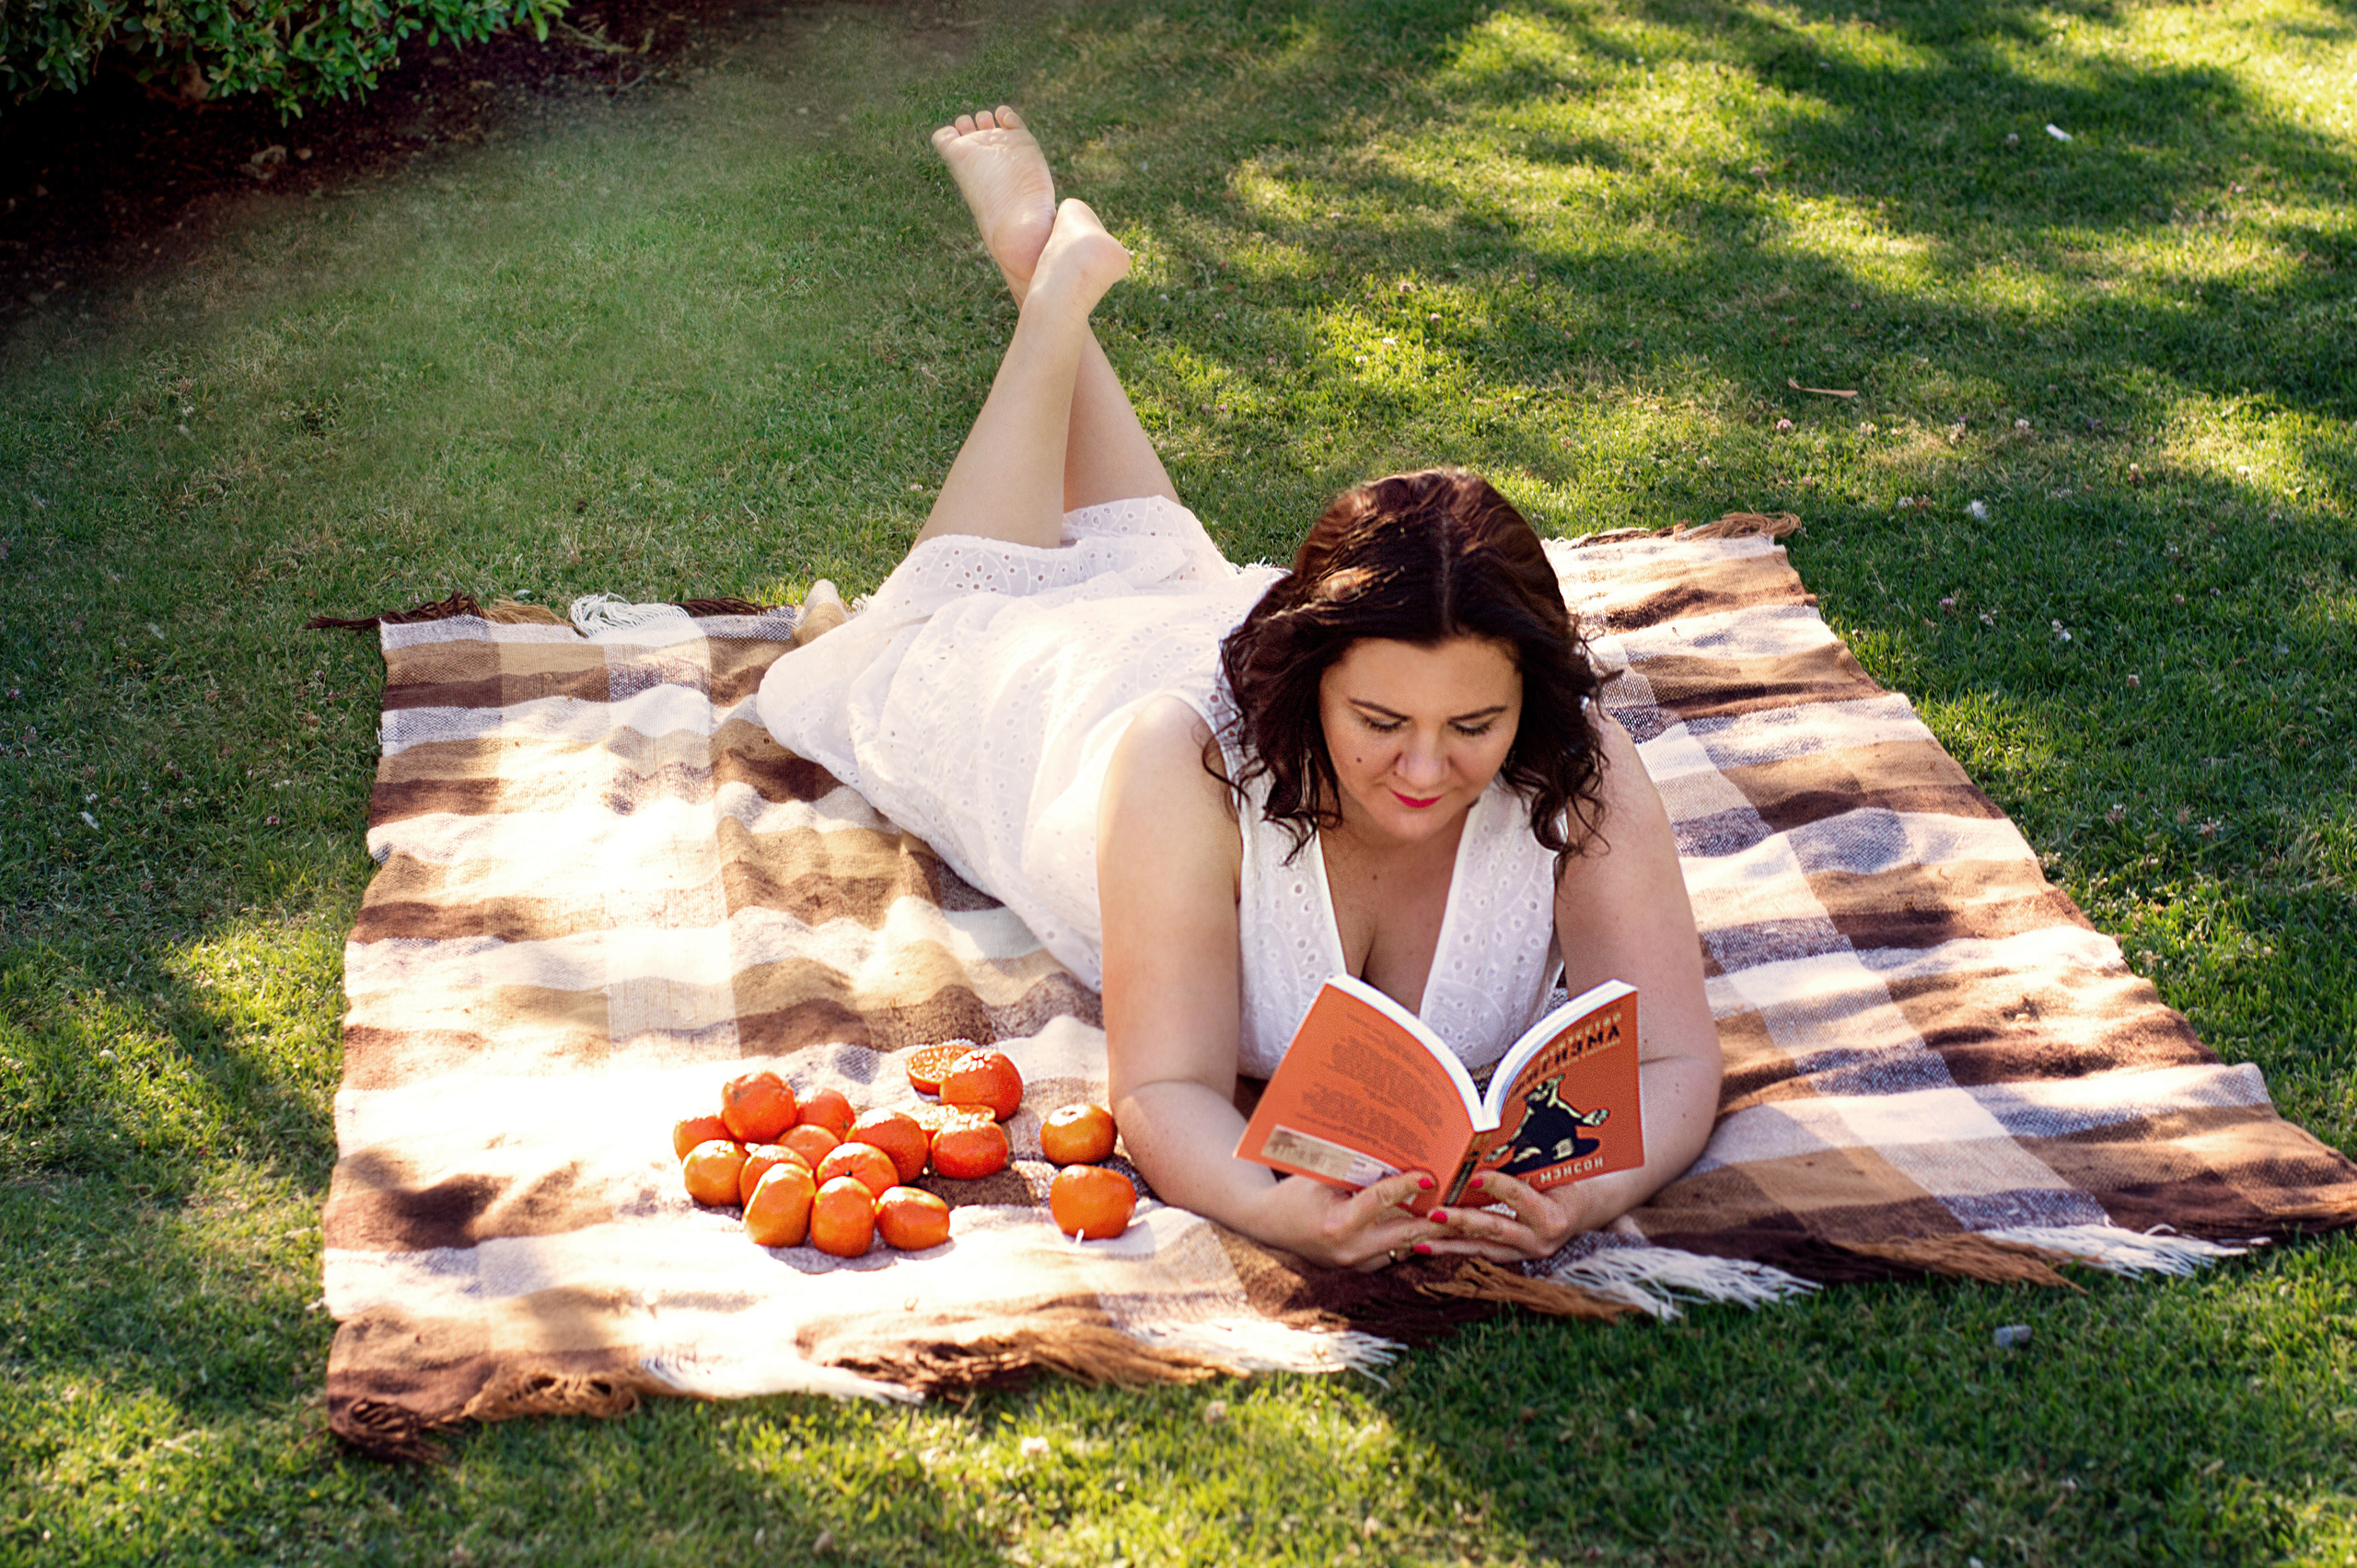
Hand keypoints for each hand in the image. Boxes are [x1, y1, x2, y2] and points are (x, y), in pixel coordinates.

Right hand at [1262, 1170, 1445, 1271]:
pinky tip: (1434, 1222)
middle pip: (1405, 1234)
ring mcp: (1356, 1265)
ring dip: (1430, 1230)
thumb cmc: (1293, 1193)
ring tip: (1458, 1212)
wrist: (1269, 1224)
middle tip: (1463, 1203)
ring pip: (1405, 1246)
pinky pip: (1395, 1252)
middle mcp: (1350, 1251)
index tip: (1431, 1176)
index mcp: (1337, 1225)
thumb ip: (1353, 1169)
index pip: (1380, 1201)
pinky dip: (1413, 1236)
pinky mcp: (1361, 1268)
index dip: (1407, 1186)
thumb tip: (1393, 1151)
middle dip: (1436, 1219)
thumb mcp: (1318, 1176)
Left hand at [1415, 1169, 1601, 1261]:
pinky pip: (1480, 1252)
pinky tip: (1428, 1246)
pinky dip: (1454, 1247)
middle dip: (1462, 1221)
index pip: (1520, 1198)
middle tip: (1435, 1214)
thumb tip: (1488, 1143)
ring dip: (1449, 1243)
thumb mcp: (1553, 1172)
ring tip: (1419, 1239)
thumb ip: (1525, 1167)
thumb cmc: (1566, 1182)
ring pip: (1482, 1247)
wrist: (1584, 1210)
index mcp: (1553, 1217)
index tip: (1474, 1176)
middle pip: (1495, 1228)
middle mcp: (1540, 1241)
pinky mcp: (1514, 1258)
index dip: (1499, 1186)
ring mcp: (1526, 1253)